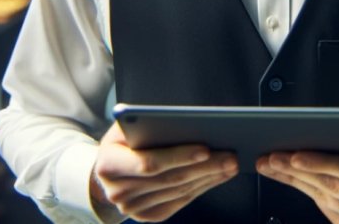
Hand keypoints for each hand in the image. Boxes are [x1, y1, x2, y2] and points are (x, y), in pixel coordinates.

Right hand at [90, 121, 237, 221]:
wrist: (108, 167)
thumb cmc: (123, 139)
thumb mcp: (128, 125)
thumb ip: (148, 124)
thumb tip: (189, 123)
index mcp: (109, 163)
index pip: (149, 163)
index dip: (179, 156)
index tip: (205, 148)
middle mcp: (117, 190)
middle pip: (170, 179)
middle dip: (205, 167)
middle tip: (230, 155)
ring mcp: (131, 207)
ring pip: (178, 192)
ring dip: (208, 178)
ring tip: (229, 164)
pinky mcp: (146, 215)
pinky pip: (179, 202)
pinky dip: (201, 188)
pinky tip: (216, 176)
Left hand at [257, 143, 338, 223]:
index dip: (323, 163)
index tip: (297, 155)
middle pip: (331, 185)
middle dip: (298, 170)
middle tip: (273, 156)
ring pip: (320, 195)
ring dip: (292, 178)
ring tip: (269, 162)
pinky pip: (319, 204)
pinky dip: (300, 187)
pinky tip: (283, 175)